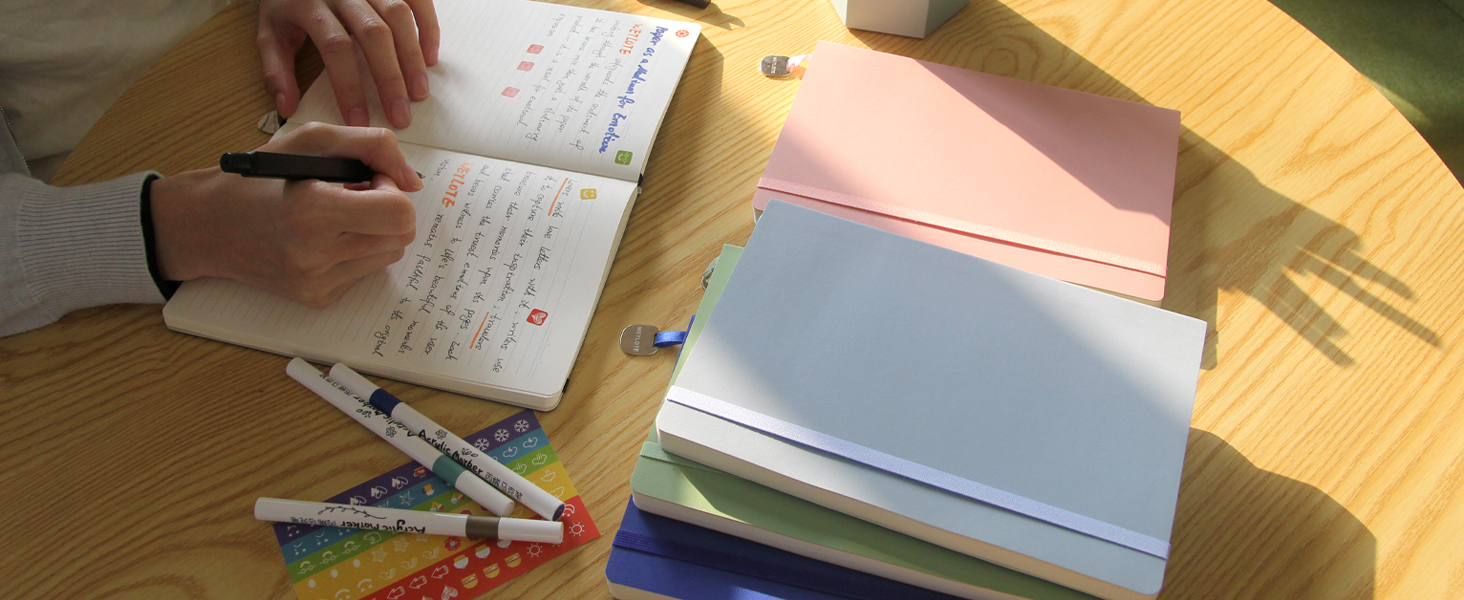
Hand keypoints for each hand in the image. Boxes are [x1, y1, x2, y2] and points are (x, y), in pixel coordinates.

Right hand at [149, 123, 423, 306]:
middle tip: (352, 196)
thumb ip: (371, 146)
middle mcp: (315, 254)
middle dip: (387, 210)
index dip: (392, 191)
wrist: (206, 225)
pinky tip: (322, 238)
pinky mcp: (316, 298)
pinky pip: (365, 272)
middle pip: (400, 236)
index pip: (399, 214)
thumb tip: (413, 181)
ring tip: (334, 216)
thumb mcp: (310, 139)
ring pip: (388, 254)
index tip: (368, 179)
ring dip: (373, 231)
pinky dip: (354, 251)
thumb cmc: (259, 177)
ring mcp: (316, 282)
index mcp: (313, 211)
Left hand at [257, 0, 440, 128]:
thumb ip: (276, 70)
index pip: (335, 47)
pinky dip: (427, 28)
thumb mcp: (270, 33)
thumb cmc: (288, 4)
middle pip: (373, 33)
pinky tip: (430, 58)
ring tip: (419, 92)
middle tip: (401, 115)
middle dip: (390, 78)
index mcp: (309, 5)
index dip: (349, 86)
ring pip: (398, 15)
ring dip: (412, 57)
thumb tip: (287, 107)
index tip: (359, 121)